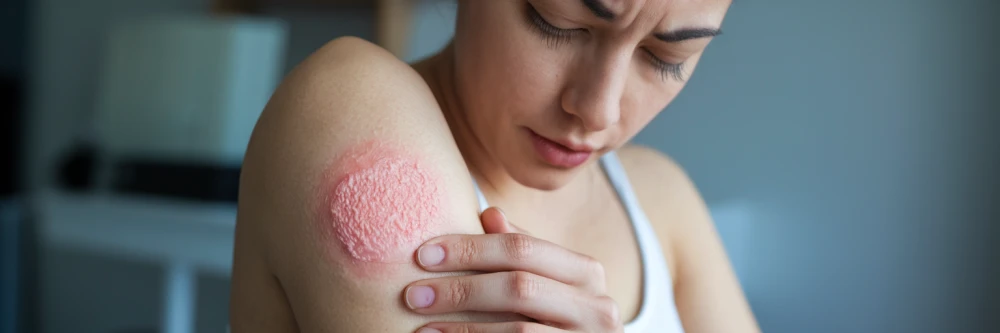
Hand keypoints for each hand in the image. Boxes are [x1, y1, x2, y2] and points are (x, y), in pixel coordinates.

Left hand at [403, 207, 623, 332]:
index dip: (470, 248)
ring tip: (423, 328)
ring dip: (463, 328)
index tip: (423, 254)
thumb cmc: (558, 317)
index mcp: (585, 272)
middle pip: (520, 287)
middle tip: (414, 294)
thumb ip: (522, 251)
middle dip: (461, 289)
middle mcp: (596, 306)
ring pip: (519, 331)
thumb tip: (490, 213)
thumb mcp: (547, 281)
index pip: (523, 249)